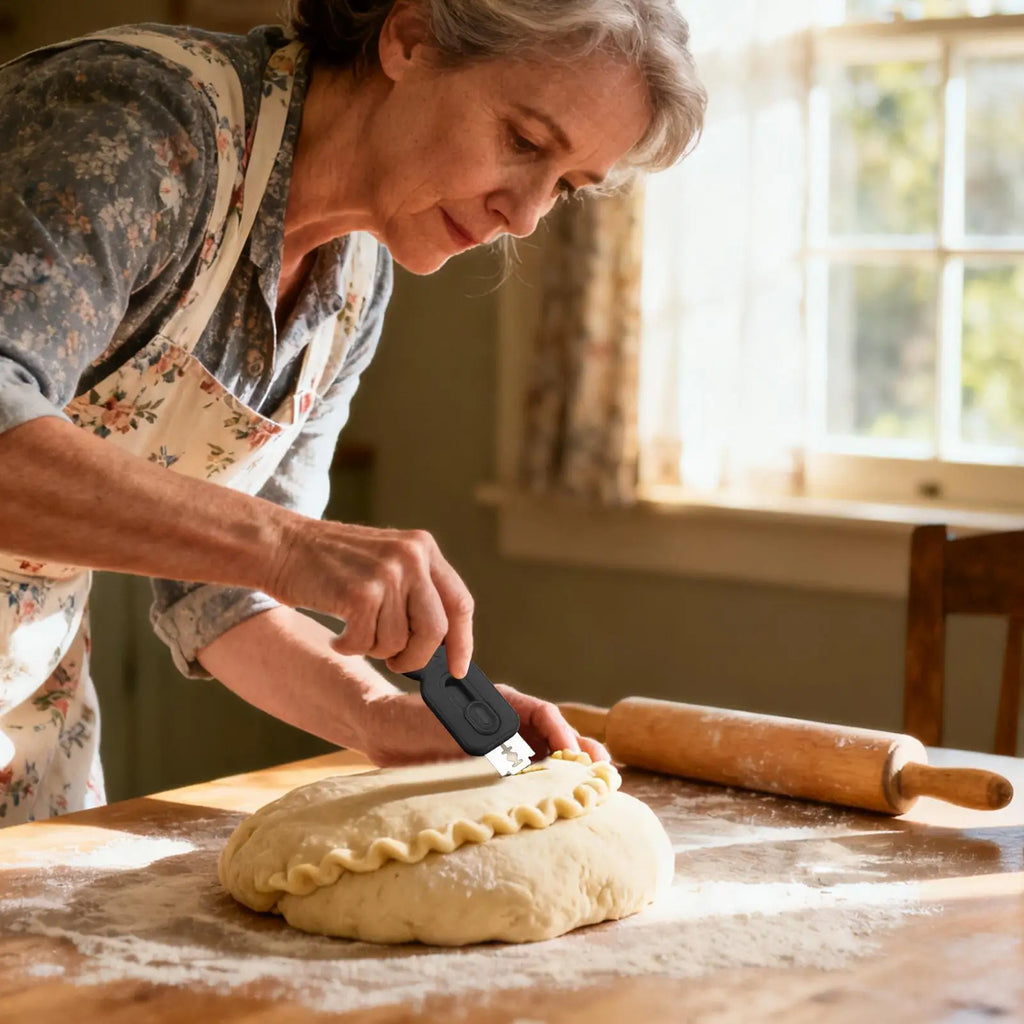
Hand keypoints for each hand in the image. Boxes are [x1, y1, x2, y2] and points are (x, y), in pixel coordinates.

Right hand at [268, 520, 473, 676]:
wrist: (279, 544)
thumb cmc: (330, 564)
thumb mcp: (385, 563)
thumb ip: (416, 594)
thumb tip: (444, 650)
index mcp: (423, 548)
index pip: (460, 603)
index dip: (462, 642)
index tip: (457, 670)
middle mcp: (411, 557)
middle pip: (436, 630)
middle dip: (418, 658)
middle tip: (397, 663)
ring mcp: (387, 574)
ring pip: (399, 642)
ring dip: (375, 649)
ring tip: (355, 631)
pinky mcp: (360, 594)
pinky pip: (367, 645)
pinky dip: (349, 648)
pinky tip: (337, 634)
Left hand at [358, 685, 609, 766]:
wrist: (382, 732)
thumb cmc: (413, 720)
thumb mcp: (452, 726)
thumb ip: (486, 740)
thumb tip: (522, 761)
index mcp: (503, 703)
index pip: (545, 714)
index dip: (563, 734)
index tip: (572, 756)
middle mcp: (508, 723)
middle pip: (554, 736)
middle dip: (580, 752)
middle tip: (604, 771)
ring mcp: (501, 746)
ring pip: (544, 757)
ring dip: (567, 771)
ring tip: (593, 785)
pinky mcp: (490, 768)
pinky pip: (523, 776)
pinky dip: (543, 786)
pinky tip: (556, 802)